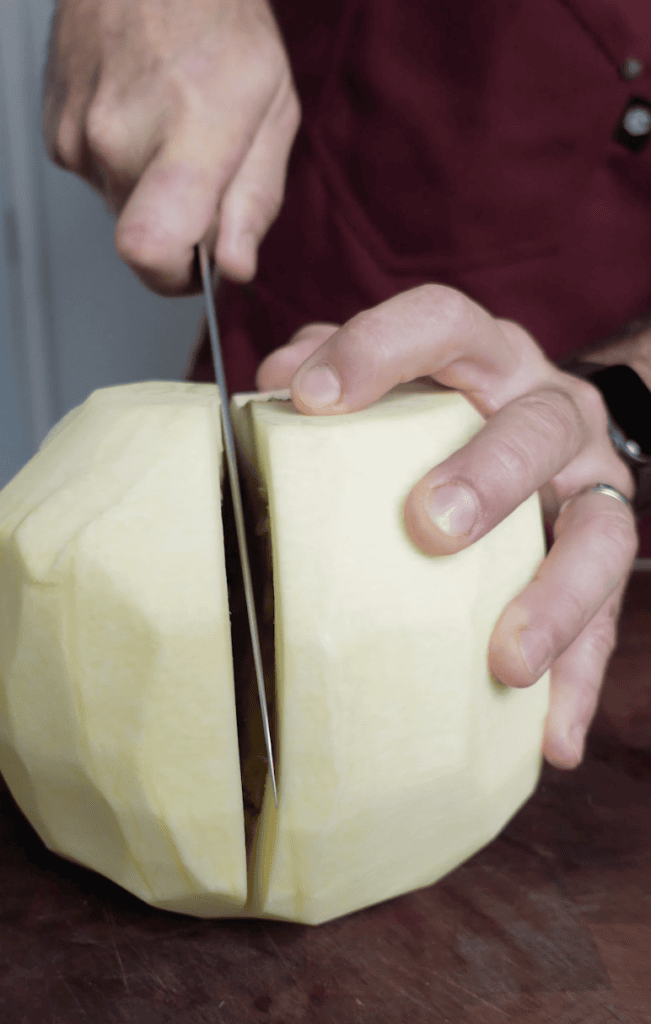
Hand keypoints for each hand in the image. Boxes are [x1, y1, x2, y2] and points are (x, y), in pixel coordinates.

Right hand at [43, 0, 299, 293]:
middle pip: (143, 243)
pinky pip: (98, 182)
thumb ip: (255, 201)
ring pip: (121, 212)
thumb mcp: (272, 111)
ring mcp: (77, 133)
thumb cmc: (219, 23)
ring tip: (174, 132)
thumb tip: (234, 266)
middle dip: (180, 231)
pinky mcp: (55, 133)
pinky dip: (126, 168)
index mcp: (186, 129)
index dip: (177, 278)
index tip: (200, 266)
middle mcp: (118, 135)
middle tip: (206, 174)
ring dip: (154, 194)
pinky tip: (144, 120)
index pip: (151, 248)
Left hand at [255, 286, 639, 769]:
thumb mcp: (396, 376)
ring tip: (508, 662)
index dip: (380, 350)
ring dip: (555, 597)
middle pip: (535, 428)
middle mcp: (548, 408)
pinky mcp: (603, 549)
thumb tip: (272, 387)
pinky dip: (579, 679)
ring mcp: (589, 481)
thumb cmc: (446, 407)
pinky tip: (548, 738)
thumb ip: (336, 370)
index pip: (441, 322)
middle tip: (430, 527)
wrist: (552, 428)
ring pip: (600, 530)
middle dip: (488, 476)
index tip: (311, 399)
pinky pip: (610, 620)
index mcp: (483, 355)